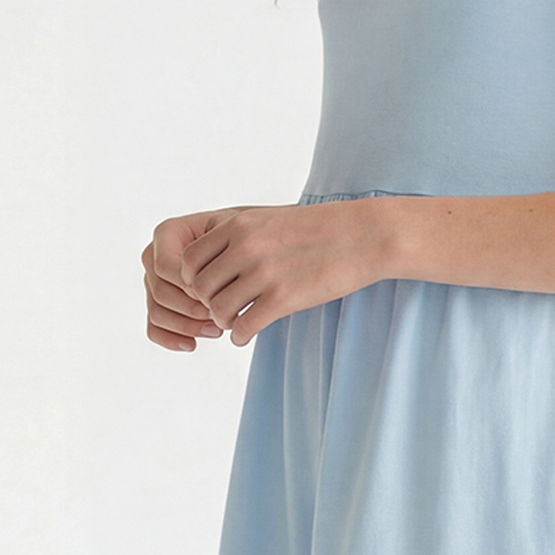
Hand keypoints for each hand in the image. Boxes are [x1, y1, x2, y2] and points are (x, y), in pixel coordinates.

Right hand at [142, 209, 243, 352]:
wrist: (245, 245)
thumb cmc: (241, 236)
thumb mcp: (235, 234)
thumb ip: (217, 255)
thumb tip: (201, 294)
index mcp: (168, 234)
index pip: (165, 265)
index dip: (189, 284)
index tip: (217, 292)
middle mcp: (155, 257)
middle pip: (161, 292)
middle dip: (191, 309)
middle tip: (220, 315)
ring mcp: (154, 283)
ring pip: (158, 312)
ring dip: (186, 326)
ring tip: (216, 329)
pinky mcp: (158, 304)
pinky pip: (154, 328)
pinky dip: (171, 339)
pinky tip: (193, 343)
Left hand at [151, 200, 388, 347]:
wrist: (364, 234)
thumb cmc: (321, 228)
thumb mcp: (272, 219)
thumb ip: (242, 236)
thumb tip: (217, 260)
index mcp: (239, 225)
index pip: (189, 259)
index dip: (194, 279)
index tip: (211, 287)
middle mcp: (245, 247)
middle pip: (200, 287)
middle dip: (207, 303)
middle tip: (222, 309)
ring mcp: (264, 273)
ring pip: (218, 310)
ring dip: (223, 321)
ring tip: (235, 322)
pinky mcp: (284, 298)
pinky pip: (244, 326)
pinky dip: (240, 335)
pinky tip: (246, 334)